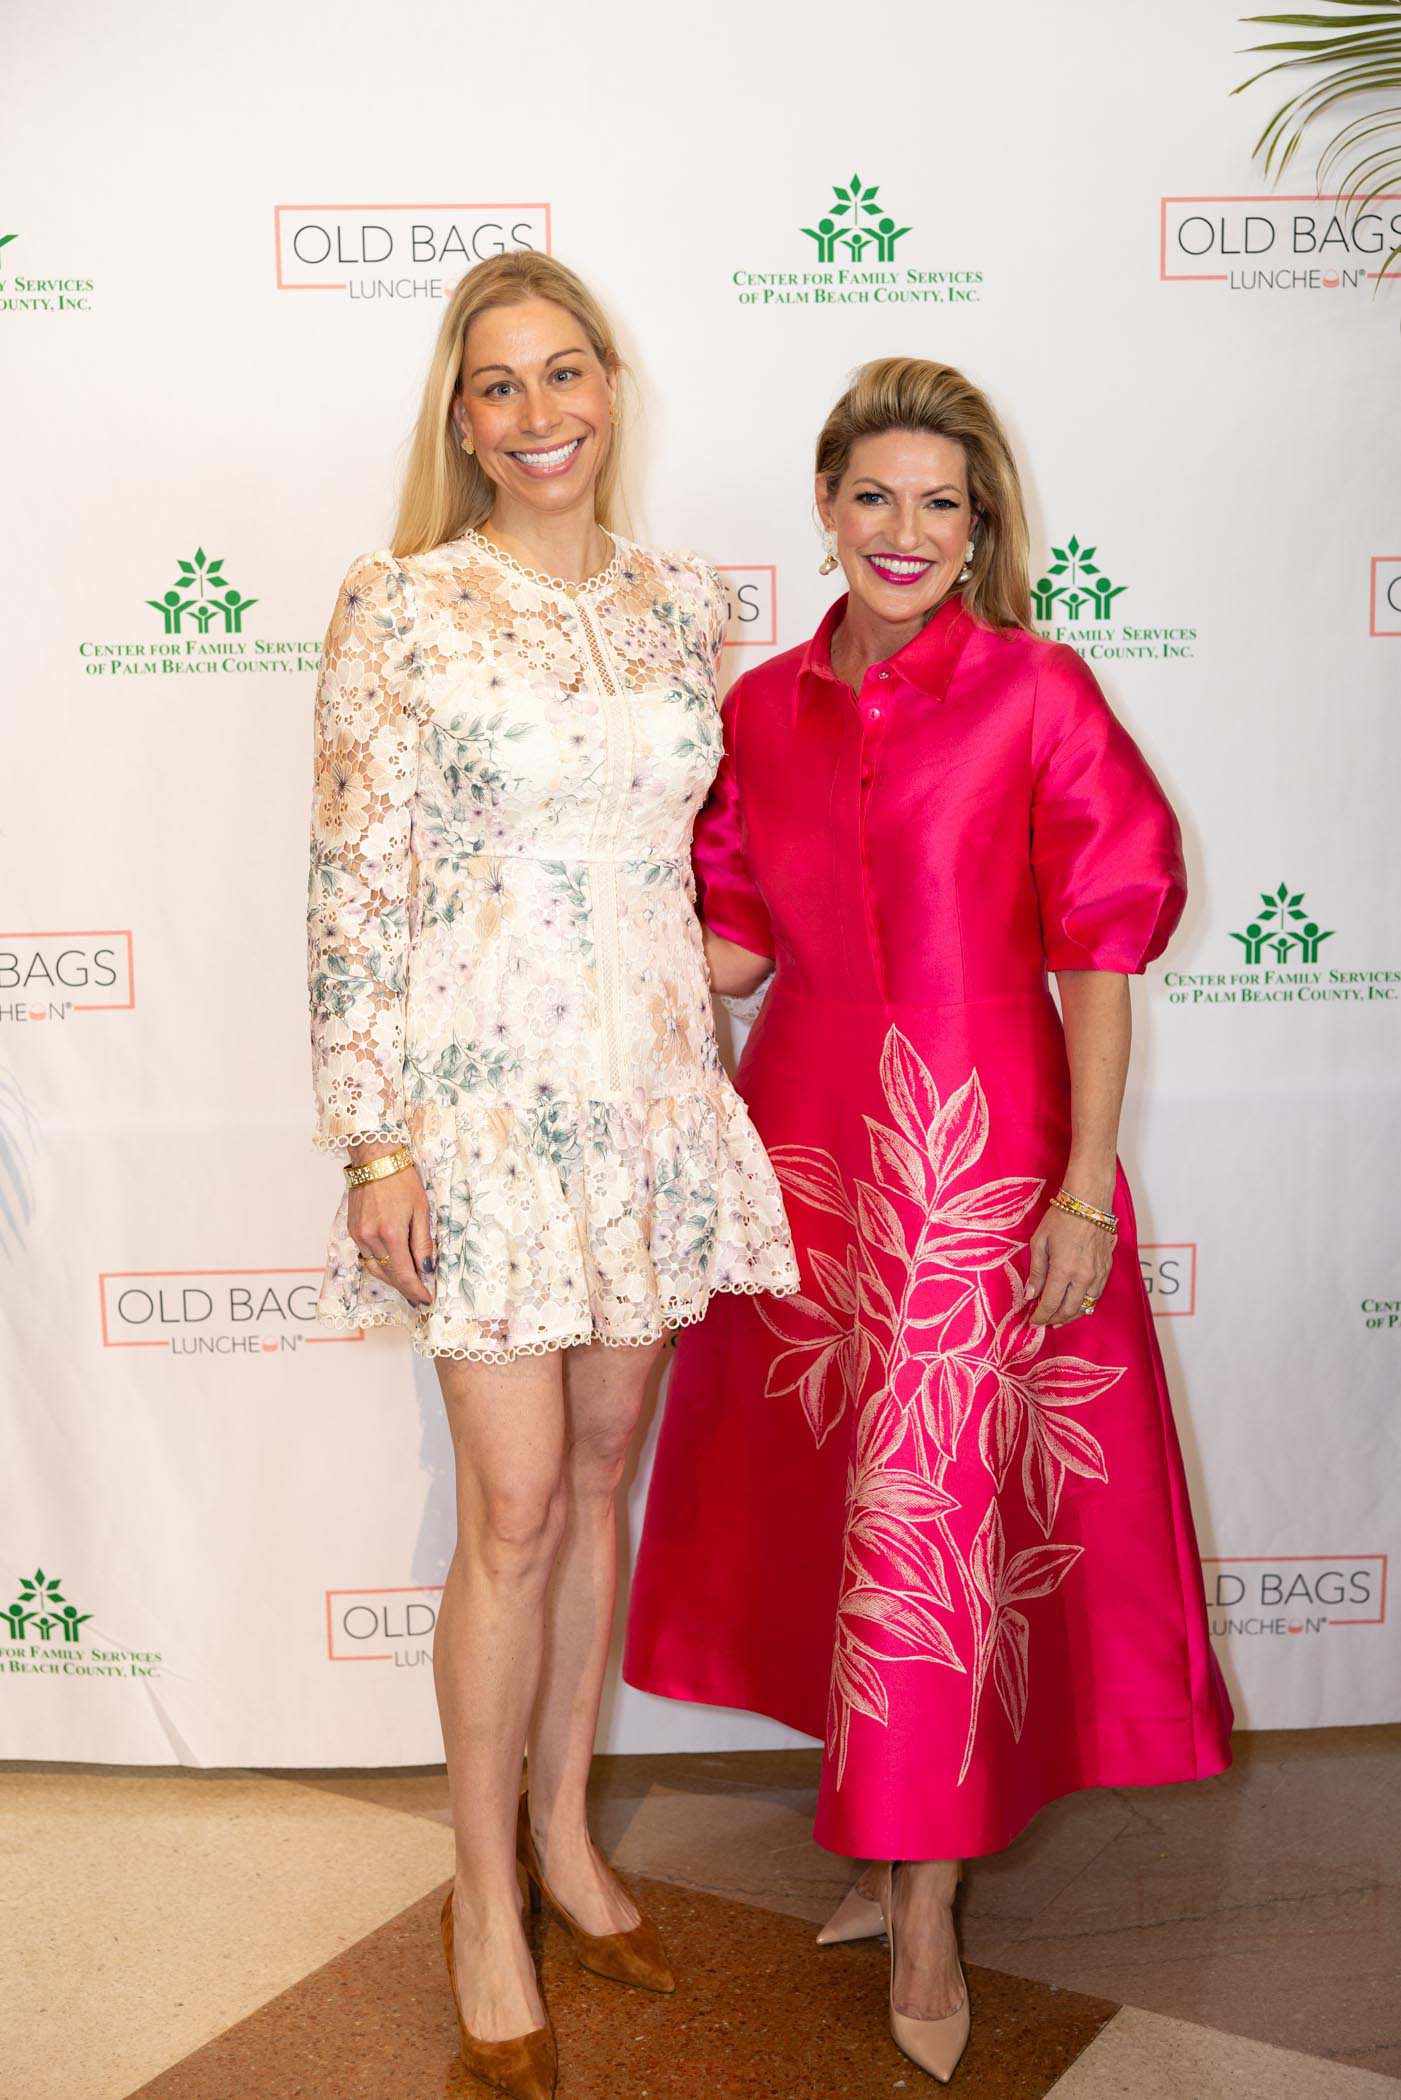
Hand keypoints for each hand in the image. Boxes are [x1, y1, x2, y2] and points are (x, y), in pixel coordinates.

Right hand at [348, 1160, 433, 1308]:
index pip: (404, 1274)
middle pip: (388, 1275)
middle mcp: (370, 1238)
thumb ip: (422, 1243)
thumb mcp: (421, 1210)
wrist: (375, 1159)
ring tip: (408, 1284)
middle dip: (405, 1288)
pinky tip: (393, 1264)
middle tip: (420, 1295)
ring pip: (375, 1268)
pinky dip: (381, 1264)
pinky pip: (367, 1256)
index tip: (427, 1299)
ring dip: (392, 1279)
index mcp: (391, 1233)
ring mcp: (358, 1235)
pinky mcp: (352, 1230)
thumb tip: (426, 1269)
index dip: (416, 1290)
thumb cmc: (402, 1180)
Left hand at [1024, 1205, 1112, 1327]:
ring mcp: (1098, 1274)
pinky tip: (1077, 1303)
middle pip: (1069, 1310)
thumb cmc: (1061, 1218)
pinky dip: (1086, 1303)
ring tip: (1060, 1317)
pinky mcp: (1107, 1269)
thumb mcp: (1040, 1242)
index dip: (1040, 1316)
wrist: (1089, 1202)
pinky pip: (1097, 1295)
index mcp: (1064, 1270)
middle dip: (1055, 1319)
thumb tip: (1031, 1294)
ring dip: (1072, 1314)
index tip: (1033, 1321)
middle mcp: (1083, 1277)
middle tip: (1044, 1321)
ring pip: (1086, 1306)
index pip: (1050, 1303)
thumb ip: (1037, 1271)